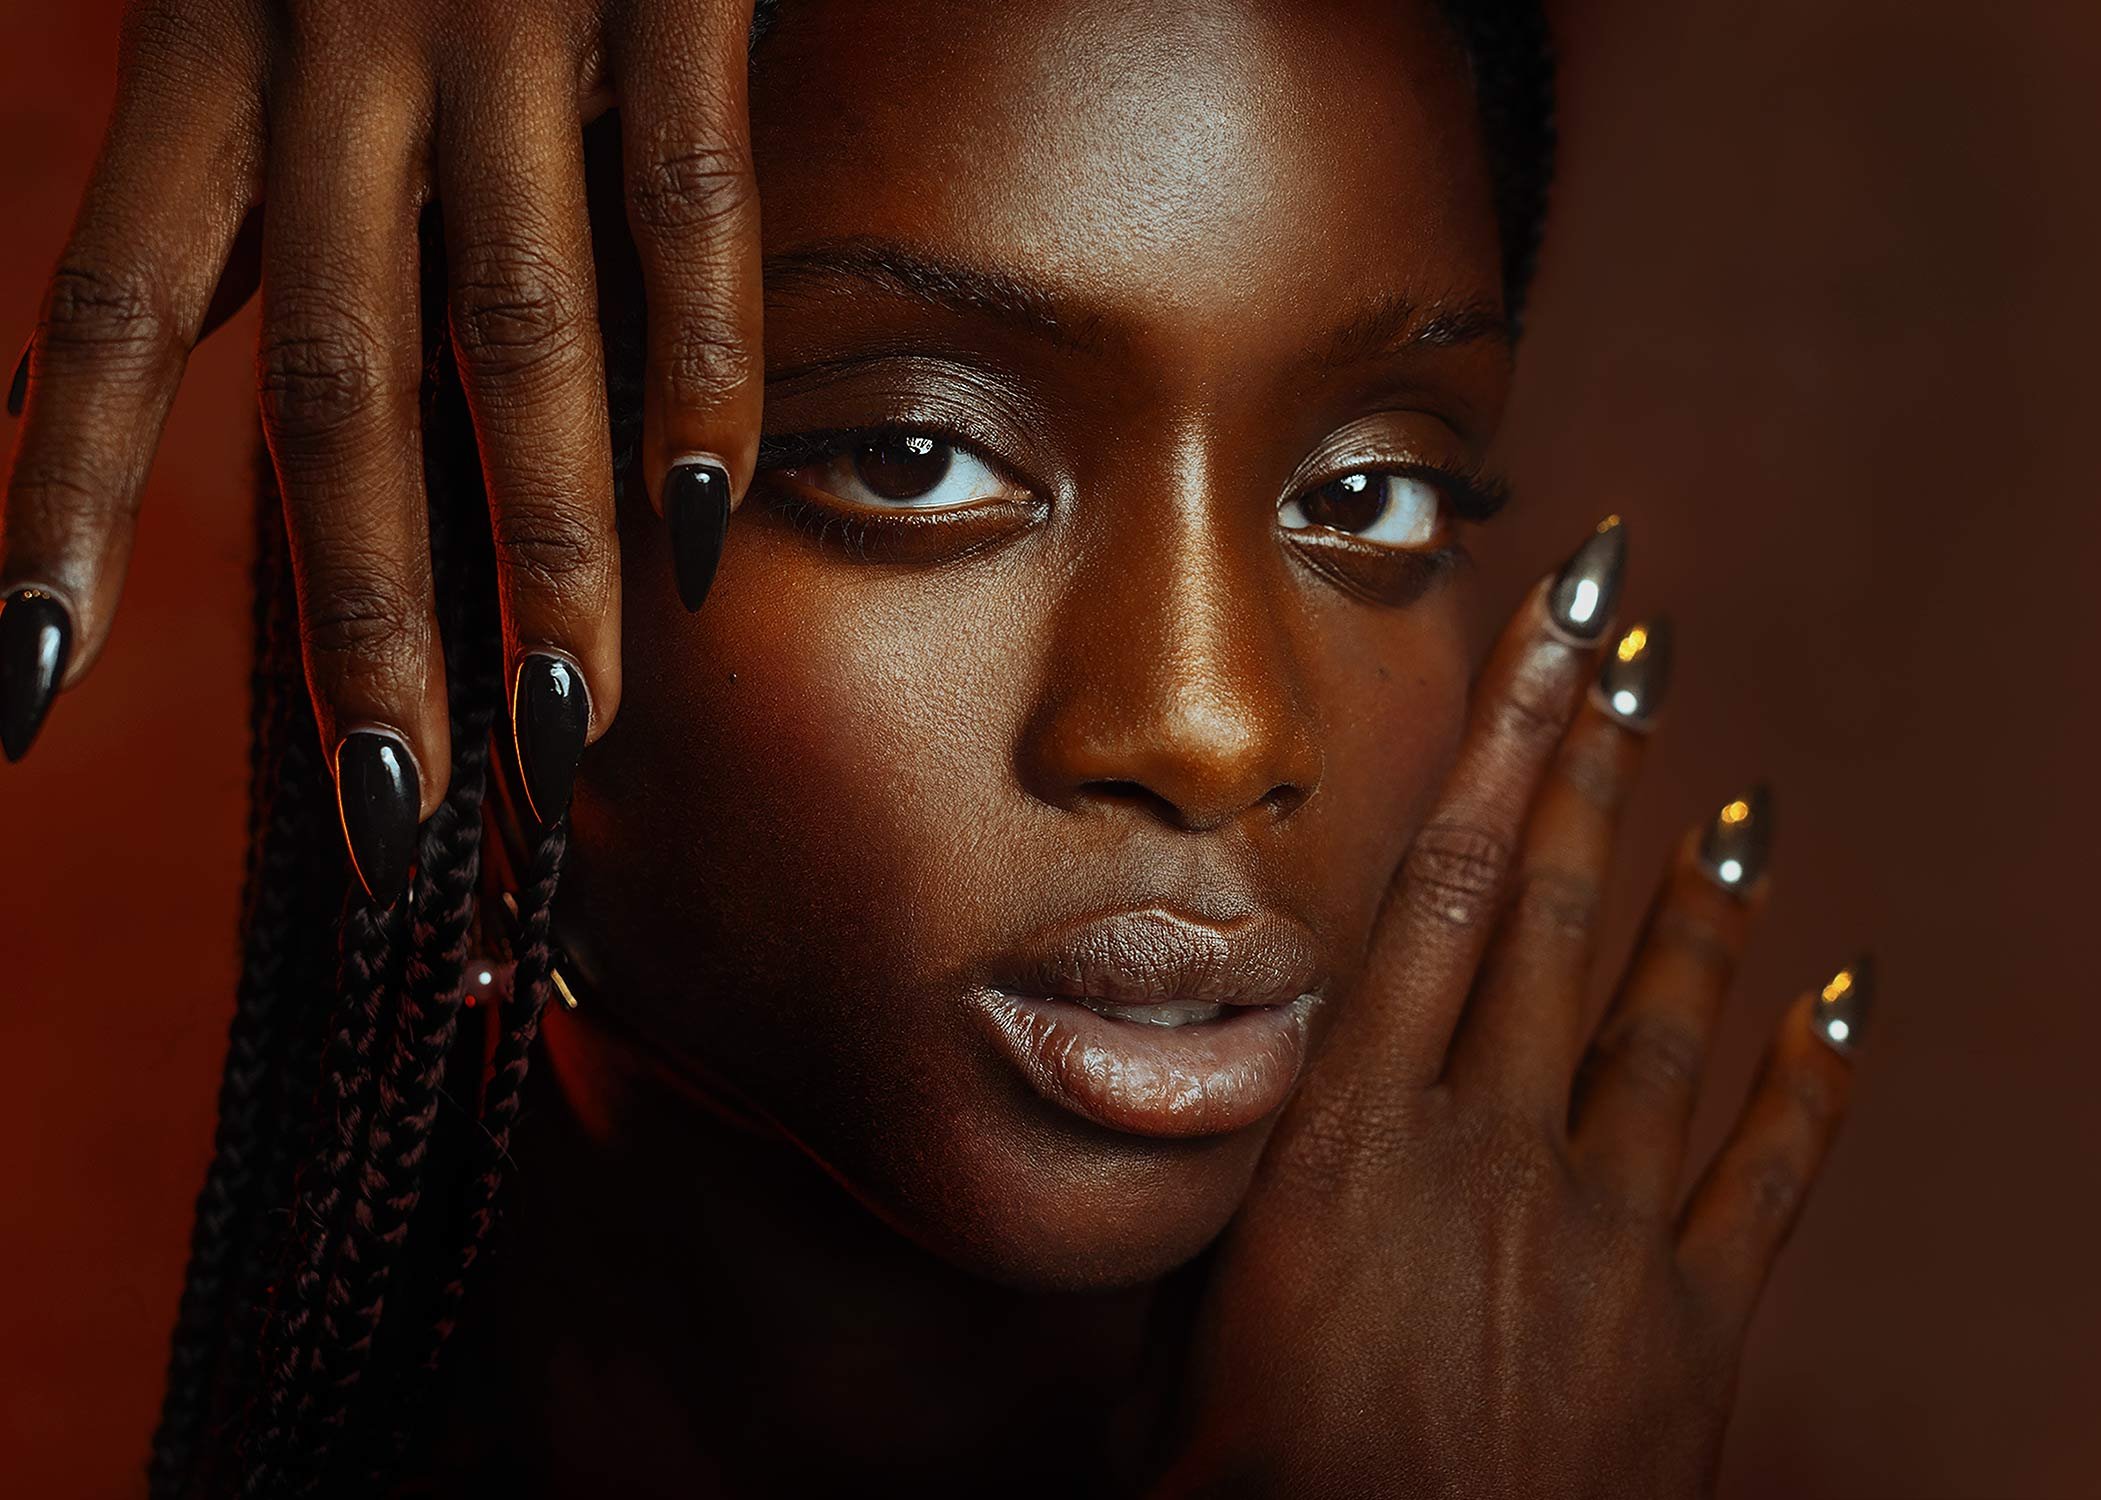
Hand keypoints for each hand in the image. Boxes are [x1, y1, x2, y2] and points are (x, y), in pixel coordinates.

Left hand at [0, 0, 763, 899]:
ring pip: (512, 328)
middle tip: (390, 811)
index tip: (13, 696)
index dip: (54, 502)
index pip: (105, 308)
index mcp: (209, 42)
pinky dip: (700, 375)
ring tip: (561, 729)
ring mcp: (505, 23)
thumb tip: (157, 359)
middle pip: (324, 376)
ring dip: (537, 544)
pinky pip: (684, 209)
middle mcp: (332, 46)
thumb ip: (224, 172)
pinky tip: (702, 534)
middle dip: (356, 611)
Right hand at [1160, 520, 1868, 1497]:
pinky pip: (1770, 1168)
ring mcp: (1605, 1227)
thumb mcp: (1177, 1352)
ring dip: (1696, 897)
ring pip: (1661, 1018)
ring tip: (1731, 799)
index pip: (1435, 898)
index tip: (1541, 646)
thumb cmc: (1268, 1499)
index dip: (1496, 757)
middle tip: (1628, 653)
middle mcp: (1486, 1149)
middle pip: (1549, 920)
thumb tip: (1156, 1134)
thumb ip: (1192, 1226)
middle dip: (1588, 774)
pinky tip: (1841, 991)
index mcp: (1351, 1141)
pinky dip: (1810, 1075)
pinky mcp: (1695, 1318)